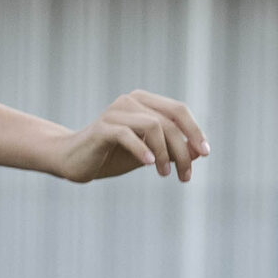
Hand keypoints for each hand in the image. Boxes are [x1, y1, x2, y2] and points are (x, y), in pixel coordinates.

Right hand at [54, 90, 209, 184]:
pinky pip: (128, 135)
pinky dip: (142, 150)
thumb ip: (172, 150)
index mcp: (143, 102)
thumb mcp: (148, 155)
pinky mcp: (101, 128)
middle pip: (169, 121)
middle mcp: (130, 101)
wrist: (73, 162)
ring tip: (164, 174)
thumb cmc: (111, 156)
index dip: (194, 131)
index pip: (178, 110)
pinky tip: (149, 164)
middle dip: (183, 150)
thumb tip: (199, 152)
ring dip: (165, 154)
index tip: (204, 154)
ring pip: (153, 126)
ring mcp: (115, 112)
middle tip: (185, 176)